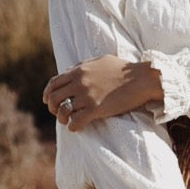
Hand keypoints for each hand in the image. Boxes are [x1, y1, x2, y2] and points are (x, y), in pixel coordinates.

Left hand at [43, 56, 162, 131]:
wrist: (141, 78)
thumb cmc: (124, 69)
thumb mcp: (100, 61)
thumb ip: (83, 66)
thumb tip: (70, 71)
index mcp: (78, 70)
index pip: (54, 83)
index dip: (48, 94)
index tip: (48, 101)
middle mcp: (79, 83)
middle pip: (54, 98)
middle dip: (53, 108)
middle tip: (58, 113)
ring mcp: (87, 96)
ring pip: (63, 111)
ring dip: (62, 119)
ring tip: (67, 122)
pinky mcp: (96, 109)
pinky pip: (76, 122)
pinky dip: (73, 127)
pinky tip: (76, 127)